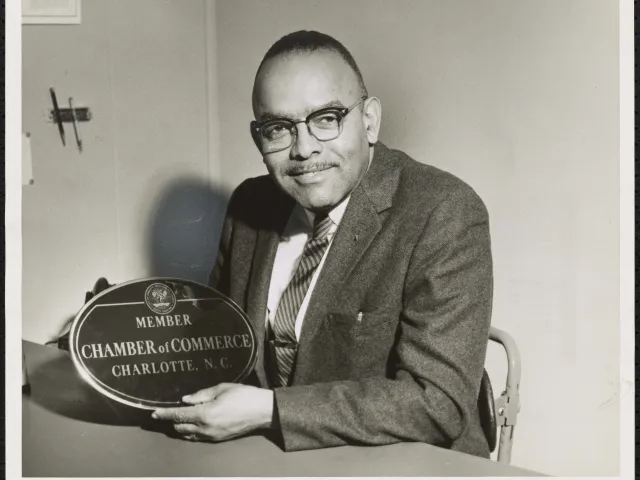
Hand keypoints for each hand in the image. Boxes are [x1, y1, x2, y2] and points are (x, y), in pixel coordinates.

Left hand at [152, 383, 274, 441]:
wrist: (263, 411)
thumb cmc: (244, 396)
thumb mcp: (222, 388)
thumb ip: (201, 394)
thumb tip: (185, 399)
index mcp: (205, 414)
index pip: (178, 415)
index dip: (165, 414)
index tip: (154, 413)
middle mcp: (206, 428)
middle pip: (180, 427)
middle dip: (172, 420)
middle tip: (167, 412)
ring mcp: (212, 436)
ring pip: (188, 434)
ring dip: (181, 427)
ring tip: (179, 418)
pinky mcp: (218, 439)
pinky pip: (198, 437)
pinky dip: (192, 432)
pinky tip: (193, 424)